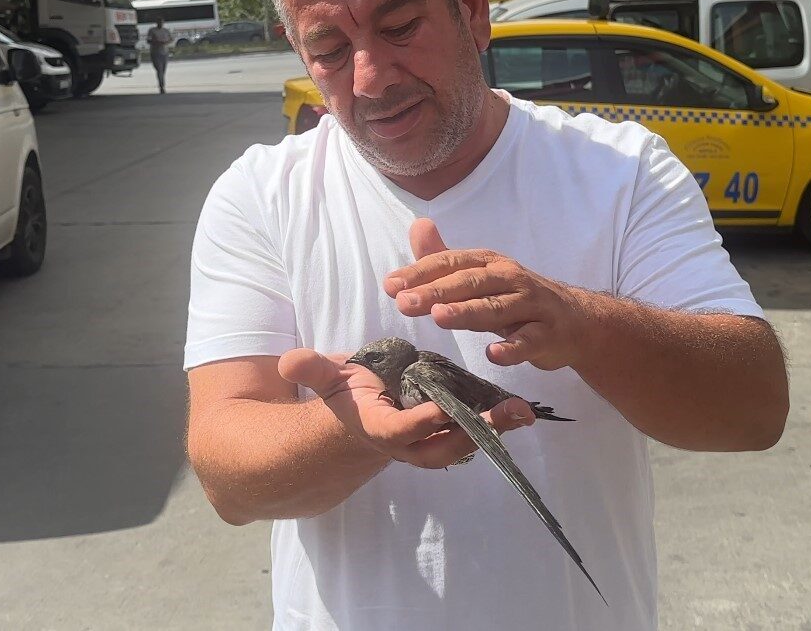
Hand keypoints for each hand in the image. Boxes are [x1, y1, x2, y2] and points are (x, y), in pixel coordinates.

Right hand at [277, 348, 534, 468]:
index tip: (444, 407)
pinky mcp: (445, 436)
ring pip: (463, 444)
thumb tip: (287, 362)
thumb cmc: (345, 395)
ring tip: (523, 412)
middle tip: (505, 414)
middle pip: (443, 447)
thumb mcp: (328, 378)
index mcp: (379, 427)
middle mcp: (407, 443)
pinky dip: (496, 425)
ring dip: (494, 430)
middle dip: (474, 432)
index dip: (422, 422)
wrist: (357, 422)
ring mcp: (428, 444)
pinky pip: (472, 434)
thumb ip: (312, 370)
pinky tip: (521, 410)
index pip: (401, 430)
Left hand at [383, 218, 592, 369]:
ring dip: (469, 312)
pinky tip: (493, 354)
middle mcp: (511, 279)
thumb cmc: (518, 298)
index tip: (391, 286)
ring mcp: (532, 306)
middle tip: (405, 302)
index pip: (452, 263)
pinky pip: (529, 341)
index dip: (421, 273)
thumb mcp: (481, 276)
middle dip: (436, 291)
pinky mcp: (548, 334)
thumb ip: (446, 258)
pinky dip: (513, 348)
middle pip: (471, 283)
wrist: (576, 321)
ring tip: (440, 317)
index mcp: (490, 264)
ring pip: (498, 308)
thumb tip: (417, 227)